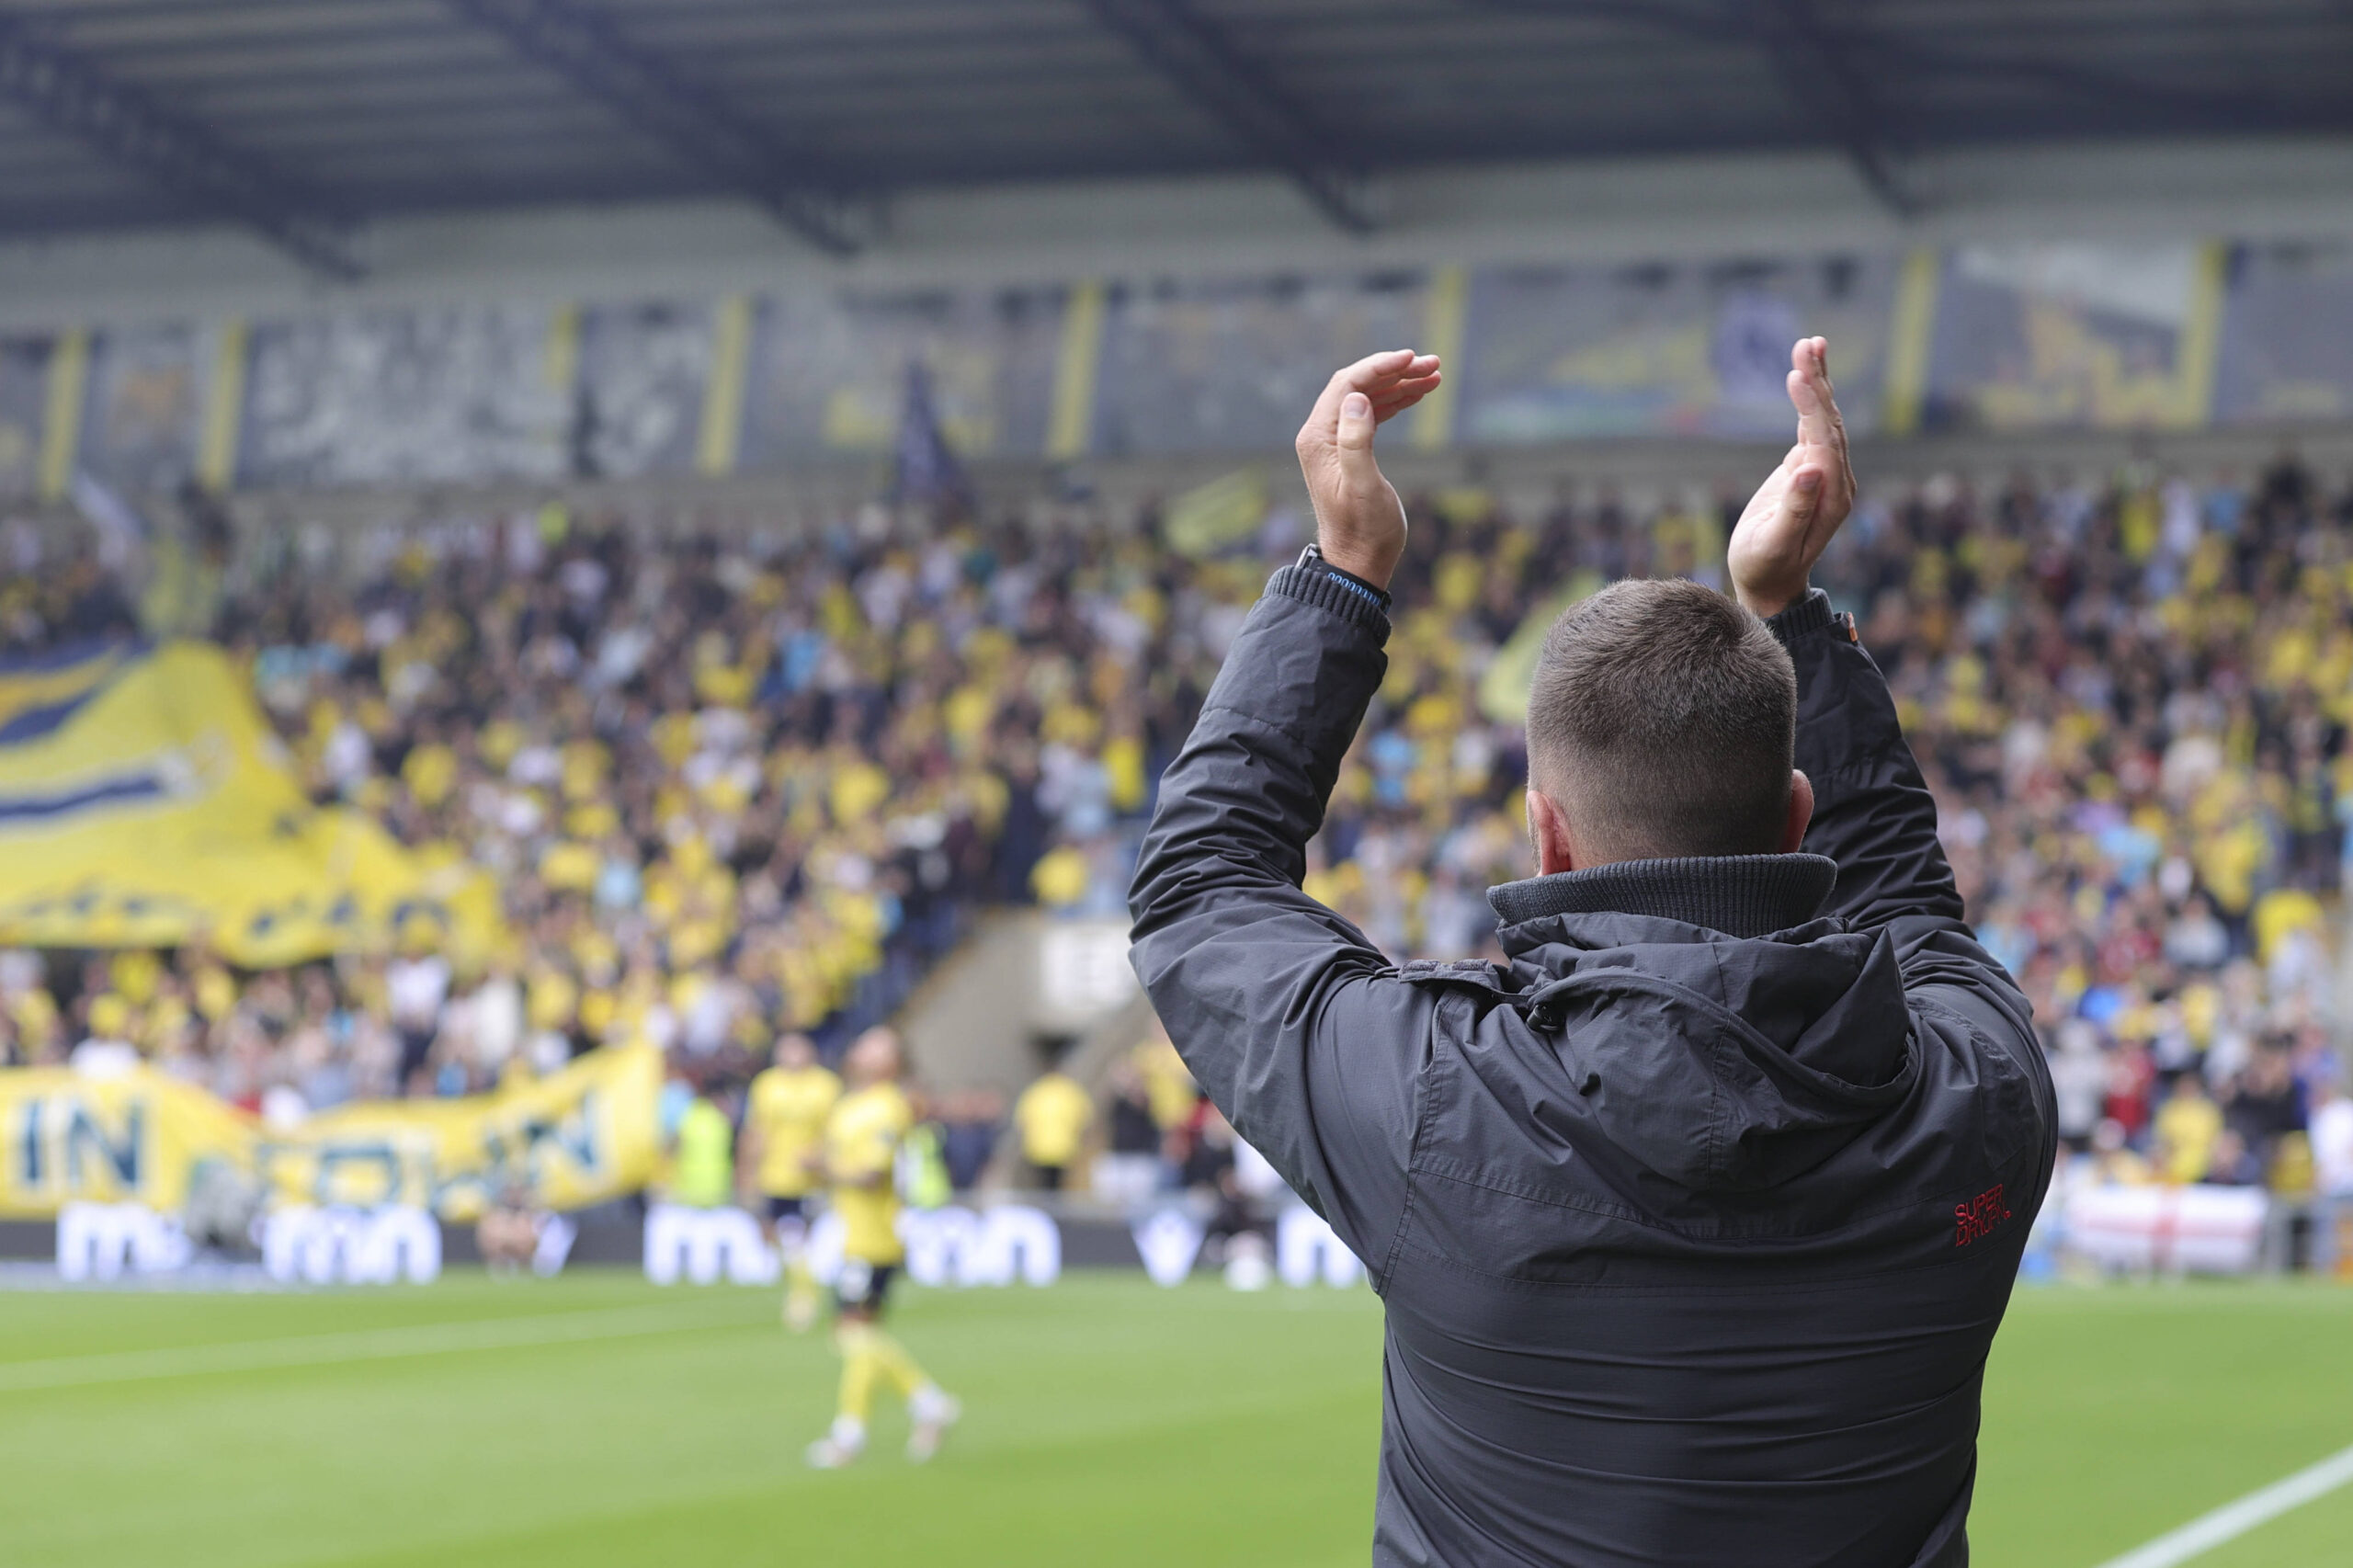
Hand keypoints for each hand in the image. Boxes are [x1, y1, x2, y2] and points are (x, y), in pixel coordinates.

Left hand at [1294, 349, 1442, 588]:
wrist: (1359, 562)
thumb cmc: (1365, 530)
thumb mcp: (1364, 487)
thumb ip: (1357, 443)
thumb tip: (1356, 399)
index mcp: (1318, 438)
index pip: (1347, 384)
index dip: (1380, 366)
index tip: (1412, 357)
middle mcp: (1321, 436)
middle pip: (1358, 385)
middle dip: (1395, 370)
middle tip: (1434, 365)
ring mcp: (1334, 443)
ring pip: (1367, 398)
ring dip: (1400, 383)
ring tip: (1435, 375)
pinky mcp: (1349, 452)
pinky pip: (1372, 415)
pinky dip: (1396, 401)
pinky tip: (1420, 394)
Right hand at [1727, 337, 1855, 618]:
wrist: (1770, 581)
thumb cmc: (1764, 565)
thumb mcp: (1774, 543)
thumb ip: (1796, 509)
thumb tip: (1809, 469)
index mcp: (1832, 496)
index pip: (1824, 442)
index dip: (1812, 408)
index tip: (1796, 377)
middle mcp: (1836, 479)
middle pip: (1830, 422)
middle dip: (1818, 383)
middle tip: (1806, 346)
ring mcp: (1826, 470)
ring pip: (1825, 417)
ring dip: (1818, 380)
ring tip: (1810, 344)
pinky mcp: (1810, 464)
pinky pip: (1813, 423)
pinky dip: (1812, 395)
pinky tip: (1808, 368)